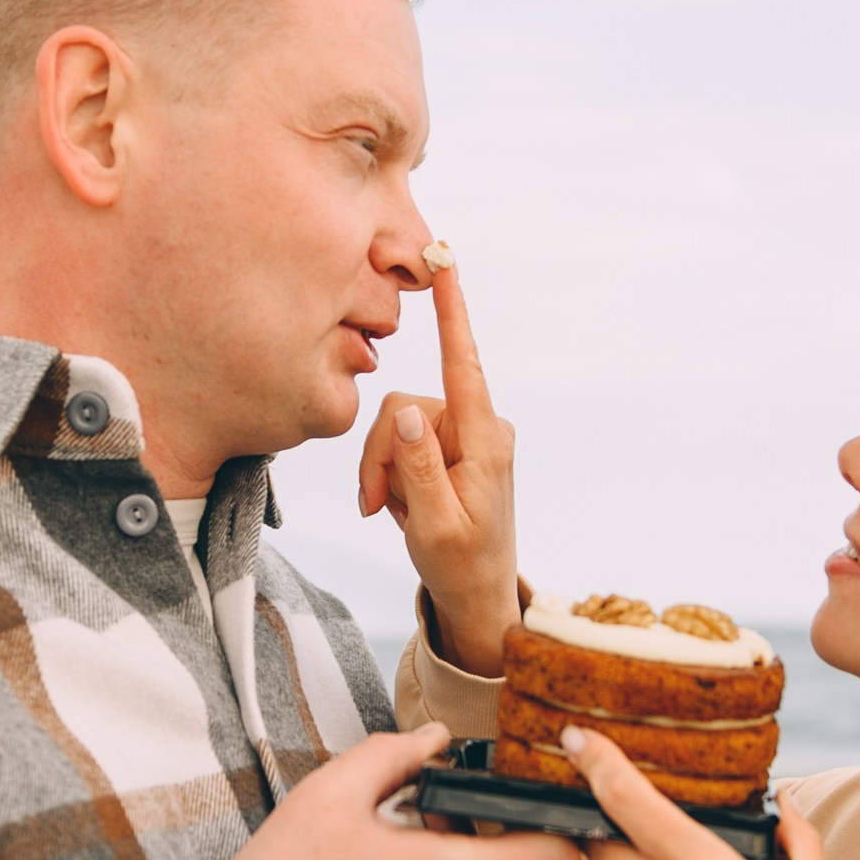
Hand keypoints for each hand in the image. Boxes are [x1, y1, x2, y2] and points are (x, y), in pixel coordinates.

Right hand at [356, 256, 519, 675]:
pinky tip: (400, 506)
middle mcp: (479, 428)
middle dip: (381, 454)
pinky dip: (391, 475)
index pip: (464, 365)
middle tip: (374, 503)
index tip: (445, 263)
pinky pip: (403, 442)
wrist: (476, 596)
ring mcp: (464, 437)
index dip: (452, 313)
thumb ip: (418, 467)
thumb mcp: (433, 524)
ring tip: (388, 510)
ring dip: (382, 470)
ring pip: (397, 426)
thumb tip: (406, 412)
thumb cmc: (460, 565)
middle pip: (405, 408)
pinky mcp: (449, 447)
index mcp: (484, 441)